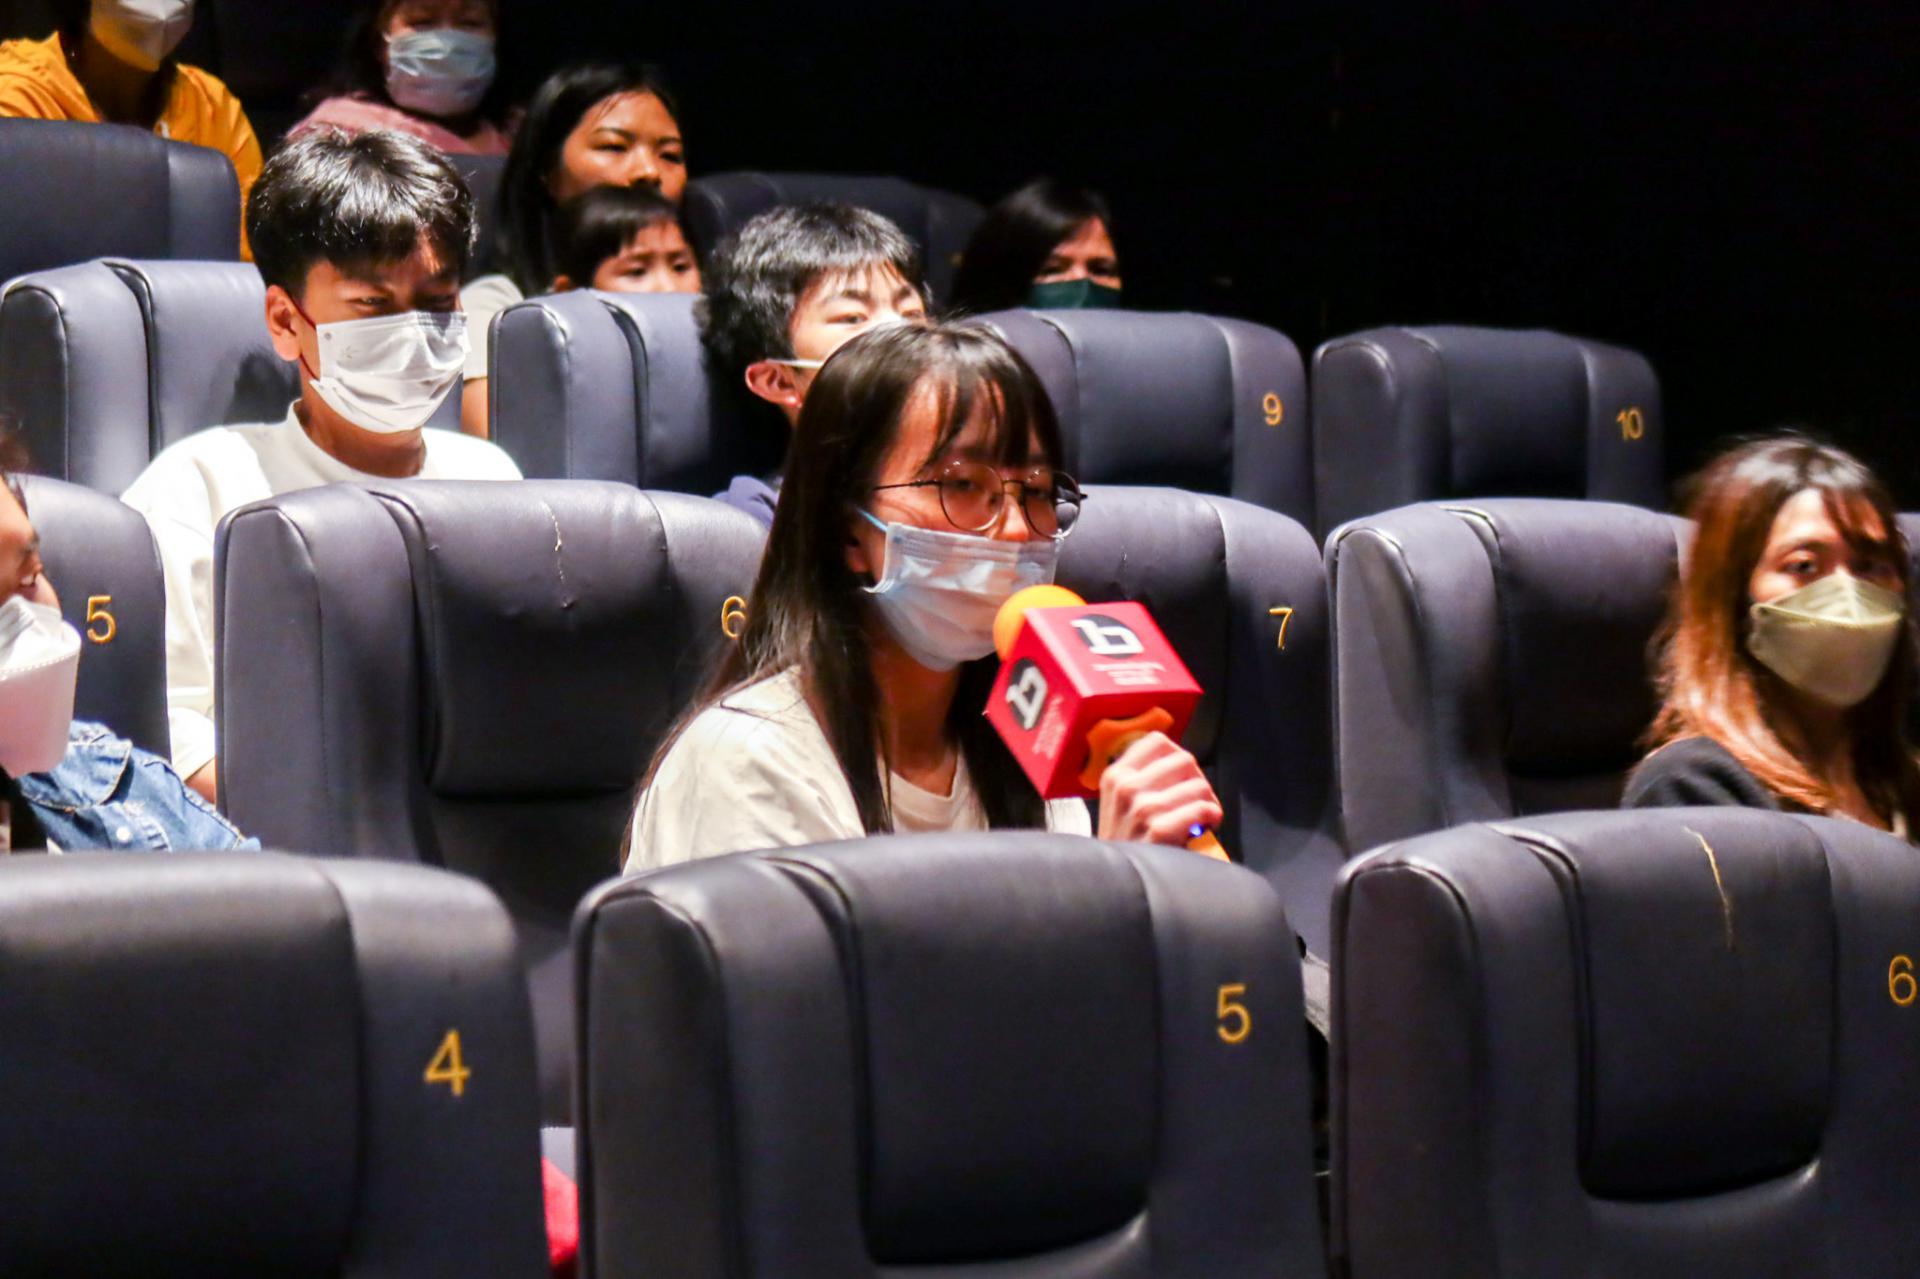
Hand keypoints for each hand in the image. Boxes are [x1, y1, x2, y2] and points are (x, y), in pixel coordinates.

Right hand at [1096, 731, 1224, 855]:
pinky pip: (1202, 809)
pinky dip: (1212, 817)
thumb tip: (1179, 760)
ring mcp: (1142, 808)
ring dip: (1208, 801)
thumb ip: (1141, 777)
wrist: (1115, 882)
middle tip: (1198, 800)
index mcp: (1115, 775)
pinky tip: (1206, 828)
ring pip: (1198, 785)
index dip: (1178, 757)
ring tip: (1203, 818)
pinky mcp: (1159, 830)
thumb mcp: (1118, 802)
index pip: (1157, 741)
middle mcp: (1126, 787)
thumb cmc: (1124, 842)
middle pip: (1184, 760)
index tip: (1182, 777)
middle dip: (1198, 780)